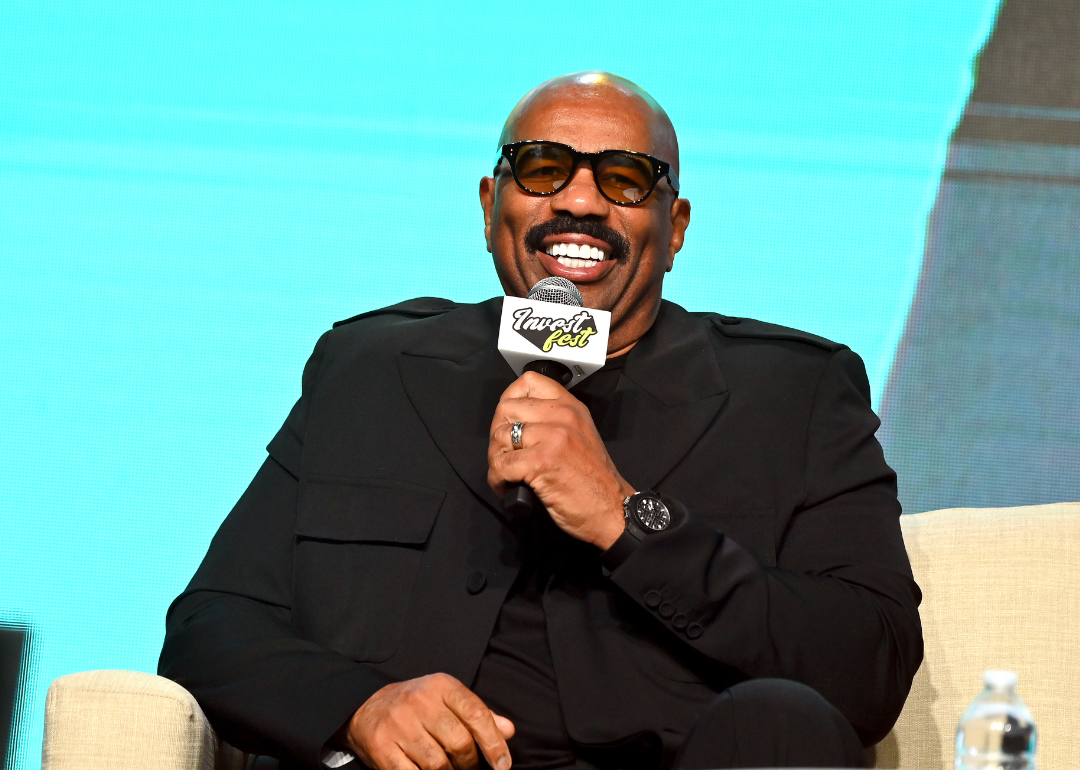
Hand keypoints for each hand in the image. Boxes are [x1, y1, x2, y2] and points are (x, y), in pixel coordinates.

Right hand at [344, 673, 514, 769]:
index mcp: (441, 686)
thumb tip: (508, 731)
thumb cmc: (416, 706)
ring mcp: (399, 724)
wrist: (366, 706)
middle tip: (468, 767)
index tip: (503, 765)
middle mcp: (420, 701)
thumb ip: (478, 715)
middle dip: (470, 763)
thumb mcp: (447, 700)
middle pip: (460, 743)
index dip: (494, 743)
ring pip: (438, 764)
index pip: (476, 714)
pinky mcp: (382, 747)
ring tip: (447, 769)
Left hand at [488, 371, 633, 549]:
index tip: (509, 419)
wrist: (613, 509)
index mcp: (571, 407)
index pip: (529, 381)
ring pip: (500, 436)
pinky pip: (501, 463)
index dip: (510, 398)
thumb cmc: (596, 481)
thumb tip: (518, 424)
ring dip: (496, 458)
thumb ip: (554, 422)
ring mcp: (552, 437)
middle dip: (497, 433)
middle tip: (504, 453)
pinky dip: (497, 479)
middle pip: (506, 408)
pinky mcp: (541, 461)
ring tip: (505, 474)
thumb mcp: (581, 436)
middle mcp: (562, 416)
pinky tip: (506, 487)